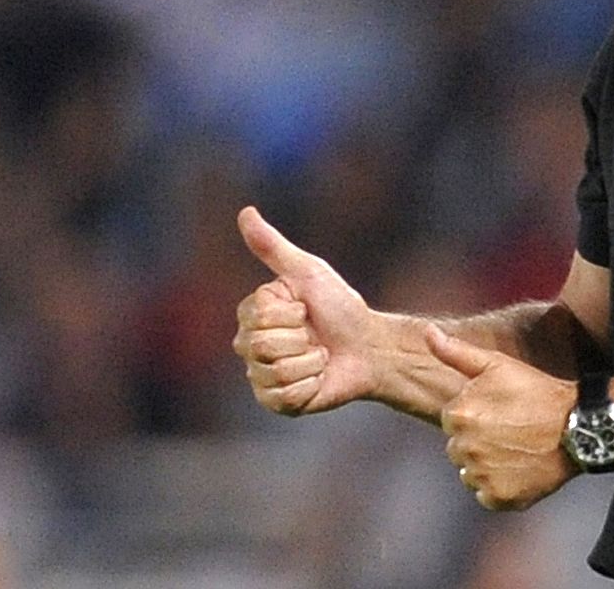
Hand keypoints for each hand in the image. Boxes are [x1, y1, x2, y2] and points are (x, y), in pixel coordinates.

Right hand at [232, 206, 379, 415]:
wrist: (368, 346)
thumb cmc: (340, 307)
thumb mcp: (308, 271)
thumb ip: (272, 246)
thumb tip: (245, 211)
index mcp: (253, 313)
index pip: (255, 317)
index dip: (289, 313)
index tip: (305, 308)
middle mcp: (250, 345)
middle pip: (260, 346)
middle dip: (300, 338)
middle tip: (314, 334)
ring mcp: (261, 375)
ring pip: (274, 371)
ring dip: (309, 362)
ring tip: (320, 355)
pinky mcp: (277, 402)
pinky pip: (284, 396)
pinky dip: (310, 384)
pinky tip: (319, 376)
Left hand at [427, 325, 577, 510]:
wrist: (577, 428)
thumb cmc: (536, 391)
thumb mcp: (496, 364)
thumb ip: (455, 351)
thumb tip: (427, 332)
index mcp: (459, 414)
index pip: (452, 419)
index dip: (475, 414)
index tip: (499, 411)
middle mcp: (465, 447)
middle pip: (458, 447)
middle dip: (477, 439)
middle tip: (509, 429)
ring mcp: (482, 475)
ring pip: (469, 472)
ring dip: (485, 464)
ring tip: (514, 448)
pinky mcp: (498, 497)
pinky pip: (485, 493)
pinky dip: (497, 485)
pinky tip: (517, 468)